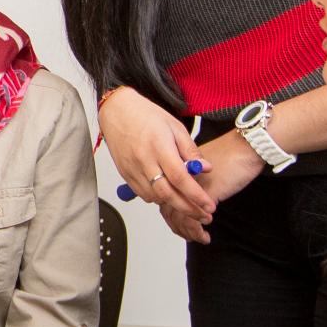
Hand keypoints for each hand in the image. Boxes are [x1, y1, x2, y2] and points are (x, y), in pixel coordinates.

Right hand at [97, 87, 212, 223]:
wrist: (117, 111)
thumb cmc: (145, 116)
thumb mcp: (175, 127)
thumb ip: (191, 150)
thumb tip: (206, 169)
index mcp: (159, 146)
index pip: (180, 178)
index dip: (196, 195)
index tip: (209, 205)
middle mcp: (143, 160)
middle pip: (167, 193)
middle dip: (188, 208)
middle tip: (204, 215)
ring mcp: (132, 168)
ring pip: (154, 197)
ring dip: (172, 204)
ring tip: (188, 204)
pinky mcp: (125, 174)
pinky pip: (142, 194)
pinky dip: (157, 198)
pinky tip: (167, 194)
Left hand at [163, 134, 268, 243]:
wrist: (248, 146)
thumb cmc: (233, 155)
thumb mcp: (209, 168)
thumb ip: (198, 180)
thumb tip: (195, 198)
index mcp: (180, 170)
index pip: (167, 196)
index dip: (172, 214)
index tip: (180, 225)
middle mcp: (181, 178)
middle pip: (169, 208)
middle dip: (178, 226)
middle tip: (188, 236)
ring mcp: (191, 186)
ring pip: (179, 215)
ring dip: (188, 231)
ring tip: (200, 238)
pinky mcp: (205, 193)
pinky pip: (193, 217)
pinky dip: (197, 228)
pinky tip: (205, 232)